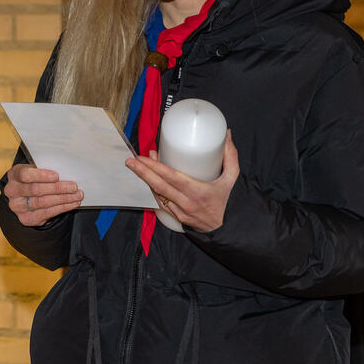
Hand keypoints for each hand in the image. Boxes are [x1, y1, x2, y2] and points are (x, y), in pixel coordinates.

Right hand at [3, 163, 83, 226]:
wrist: (24, 196)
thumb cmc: (33, 179)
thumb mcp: (34, 170)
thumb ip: (45, 170)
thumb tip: (66, 173)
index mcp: (14, 174)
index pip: (26, 175)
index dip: (42, 176)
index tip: (57, 176)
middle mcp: (12, 191)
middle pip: (36, 190)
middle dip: (58, 188)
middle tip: (73, 187)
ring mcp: (18, 206)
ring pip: (43, 202)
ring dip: (63, 199)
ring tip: (76, 195)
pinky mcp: (26, 218)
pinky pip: (46, 213)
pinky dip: (62, 208)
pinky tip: (71, 204)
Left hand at [125, 130, 240, 231]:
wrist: (232, 229)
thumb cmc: (232, 202)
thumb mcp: (233, 179)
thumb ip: (230, 155)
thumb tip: (226, 133)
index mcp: (198, 191)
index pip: (171, 177)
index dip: (154, 167)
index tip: (143, 157)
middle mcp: (186, 203)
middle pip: (159, 186)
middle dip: (142, 172)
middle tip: (130, 161)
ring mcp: (180, 212)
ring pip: (157, 195)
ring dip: (146, 180)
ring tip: (138, 166)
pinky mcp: (178, 217)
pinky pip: (161, 204)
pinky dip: (153, 192)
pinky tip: (148, 182)